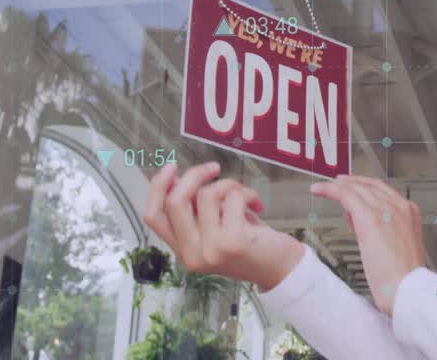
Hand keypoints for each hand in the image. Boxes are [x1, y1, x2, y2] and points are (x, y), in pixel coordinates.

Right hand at [143, 161, 304, 291]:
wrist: (282, 268)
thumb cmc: (251, 242)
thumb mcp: (216, 227)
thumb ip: (196, 210)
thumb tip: (176, 179)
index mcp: (183, 251)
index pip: (153, 217)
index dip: (157, 188)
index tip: (171, 167)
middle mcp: (192, 254)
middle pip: (175, 201)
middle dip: (194, 175)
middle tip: (214, 168)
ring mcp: (211, 250)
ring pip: (207, 194)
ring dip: (229, 185)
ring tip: (244, 196)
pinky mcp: (233, 241)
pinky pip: (232, 197)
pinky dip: (247, 192)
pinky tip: (257, 204)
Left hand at [310, 175, 427, 315]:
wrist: (408, 289)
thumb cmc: (403, 279)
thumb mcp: (396, 248)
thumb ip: (379, 230)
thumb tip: (359, 221)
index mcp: (410, 213)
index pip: (383, 191)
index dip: (365, 186)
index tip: (353, 186)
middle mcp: (400, 207)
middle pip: (370, 185)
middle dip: (351, 183)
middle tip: (336, 183)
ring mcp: (386, 210)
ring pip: (357, 188)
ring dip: (337, 186)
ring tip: (323, 188)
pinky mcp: (370, 217)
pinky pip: (346, 195)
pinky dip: (331, 190)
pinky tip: (320, 190)